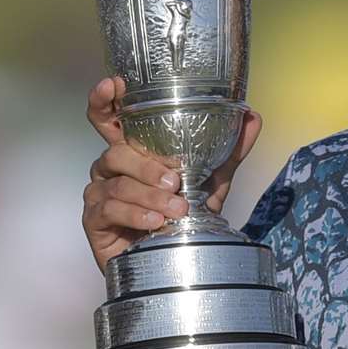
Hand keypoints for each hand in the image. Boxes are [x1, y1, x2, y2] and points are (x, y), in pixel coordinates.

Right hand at [81, 75, 263, 271]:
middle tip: (174, 181)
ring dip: (149, 195)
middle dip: (144, 164)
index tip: (113, 85)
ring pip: (117, 183)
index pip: (109, 119)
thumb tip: (252, 117)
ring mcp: (99, 193)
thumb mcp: (211, 182)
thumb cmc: (182, 218)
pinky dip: (136, 215)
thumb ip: (228, 151)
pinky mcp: (95, 220)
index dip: (105, 99)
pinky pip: (110, 210)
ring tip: (176, 209)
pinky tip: (155, 223)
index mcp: (133, 151)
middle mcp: (110, 168)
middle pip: (115, 152)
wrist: (174, 263)